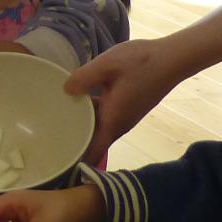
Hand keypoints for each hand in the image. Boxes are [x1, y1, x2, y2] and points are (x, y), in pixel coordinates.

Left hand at [67, 39, 192, 166]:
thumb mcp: (107, 65)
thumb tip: (65, 91)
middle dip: (74, 143)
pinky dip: (92, 115)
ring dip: (82, 127)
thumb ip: (83, 78)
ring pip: (99, 129)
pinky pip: (106, 118)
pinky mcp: (129, 109)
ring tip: (57, 119)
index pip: (93, 152)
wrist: (172, 58)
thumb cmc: (141, 62)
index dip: (76, 161)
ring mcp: (126, 118)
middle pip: (93, 142)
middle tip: (48, 139)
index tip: (58, 162)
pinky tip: (80, 100)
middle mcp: (120, 125)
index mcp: (113, 121)